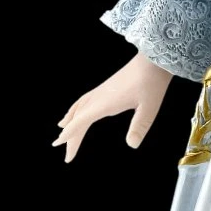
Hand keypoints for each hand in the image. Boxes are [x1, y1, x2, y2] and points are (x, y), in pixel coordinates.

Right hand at [53, 52, 173, 161]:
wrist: (153, 58)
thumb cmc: (152, 82)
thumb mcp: (149, 107)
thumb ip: (140, 125)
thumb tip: (132, 145)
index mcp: (106, 102)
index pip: (81, 120)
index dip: (70, 133)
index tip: (57, 144)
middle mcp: (99, 96)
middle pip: (78, 117)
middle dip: (70, 134)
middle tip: (64, 152)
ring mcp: (102, 90)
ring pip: (81, 106)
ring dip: (72, 119)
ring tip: (62, 128)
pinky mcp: (107, 86)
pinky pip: (86, 99)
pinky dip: (78, 108)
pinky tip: (80, 109)